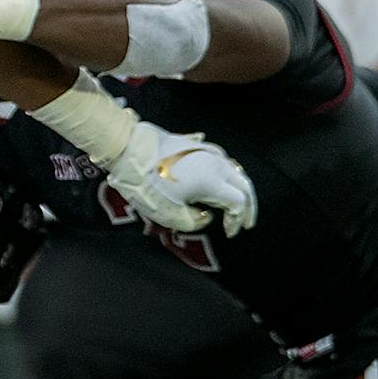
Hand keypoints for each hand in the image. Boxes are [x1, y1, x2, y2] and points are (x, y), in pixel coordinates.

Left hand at [107, 121, 258, 236]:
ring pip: (234, 171)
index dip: (237, 221)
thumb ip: (194, 222)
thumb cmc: (148, 184)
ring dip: (237, 190)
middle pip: (244, 185)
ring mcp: (207, 151)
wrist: (130, 150)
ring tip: (232, 205)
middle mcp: (216, 164)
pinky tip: (221, 182)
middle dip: (248, 206)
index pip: (239, 203)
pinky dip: (226, 176)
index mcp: (213, 181)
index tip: (230, 233)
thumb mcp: (170, 215)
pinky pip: (221, 161)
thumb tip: (206, 216)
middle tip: (246, 222)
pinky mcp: (197, 145)